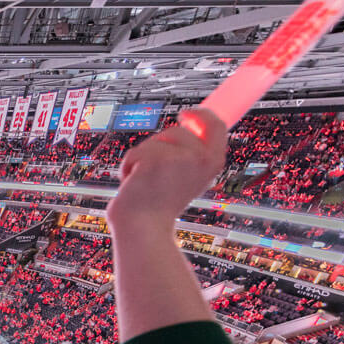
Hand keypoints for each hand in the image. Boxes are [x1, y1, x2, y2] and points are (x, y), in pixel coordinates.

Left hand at [107, 108, 226, 233]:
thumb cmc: (161, 207)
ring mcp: (179, 158)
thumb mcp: (189, 177)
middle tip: (154, 174)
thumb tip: (188, 125)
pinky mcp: (155, 159)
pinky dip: (128, 167)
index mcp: (213, 163)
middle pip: (178, 131)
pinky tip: (133, 185)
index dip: (201, 115)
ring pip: (155, 142)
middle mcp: (201, 159)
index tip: (186, 113)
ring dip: (143, 159)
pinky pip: (136, 152)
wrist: (144, 230)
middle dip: (160, 146)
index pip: (215, 125)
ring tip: (145, 183)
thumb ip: (192, 154)